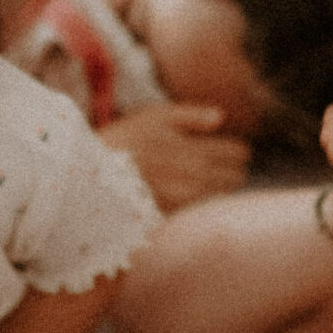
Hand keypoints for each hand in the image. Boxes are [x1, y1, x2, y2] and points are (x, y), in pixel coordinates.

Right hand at [102, 104, 250, 212]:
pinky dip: (201, 204)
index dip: (232, 150)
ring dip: (217, 188)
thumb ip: (192, 115)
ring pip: (223, 196)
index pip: (238, 153)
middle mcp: (197, 176)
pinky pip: (203, 211)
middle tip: (208, 167)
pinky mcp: (177, 217)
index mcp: (195, 148)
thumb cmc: (124, 141)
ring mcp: (188, 200)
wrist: (93, 176)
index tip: (219, 150)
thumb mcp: (156, 117)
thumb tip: (221, 118)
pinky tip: (184, 196)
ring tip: (195, 182)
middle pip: (237, 177)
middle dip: (229, 170)